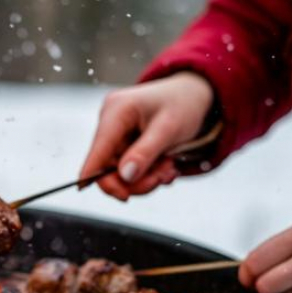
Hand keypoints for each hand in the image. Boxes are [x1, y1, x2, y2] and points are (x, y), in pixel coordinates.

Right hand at [79, 72, 214, 199]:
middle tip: (161, 179)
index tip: (123, 197)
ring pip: (120, 173)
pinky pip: (130, 169)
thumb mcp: (169, 128)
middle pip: (107, 168)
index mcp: (116, 112)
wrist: (194, 95)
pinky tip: (166, 165)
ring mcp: (116, 134)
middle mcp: (110, 123)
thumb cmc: (183, 104)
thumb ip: (145, 152)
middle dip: (136, 181)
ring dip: (146, 178)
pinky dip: (148, 173)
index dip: (99, 178)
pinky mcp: (124, 144)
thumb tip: (125, 176)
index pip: (97, 152)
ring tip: (169, 167)